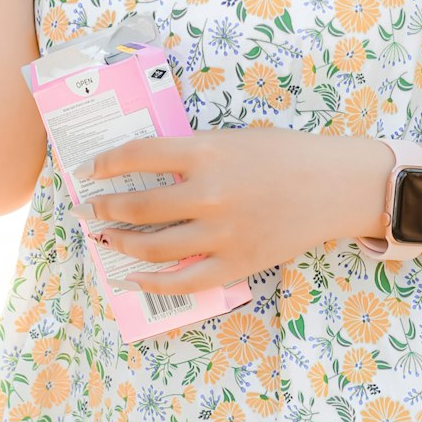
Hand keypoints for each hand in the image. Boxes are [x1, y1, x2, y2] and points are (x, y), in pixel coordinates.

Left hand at [75, 128, 391, 296]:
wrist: (331, 185)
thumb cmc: (283, 154)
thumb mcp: (232, 139)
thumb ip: (192, 154)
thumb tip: (146, 169)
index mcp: (205, 152)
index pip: (138, 155)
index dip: (107, 163)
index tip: (91, 169)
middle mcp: (208, 193)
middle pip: (138, 205)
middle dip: (105, 206)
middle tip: (89, 206)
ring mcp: (221, 233)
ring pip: (153, 247)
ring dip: (122, 243)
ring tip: (108, 237)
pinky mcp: (236, 263)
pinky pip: (183, 281)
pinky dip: (152, 282)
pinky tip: (134, 276)